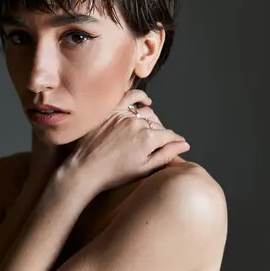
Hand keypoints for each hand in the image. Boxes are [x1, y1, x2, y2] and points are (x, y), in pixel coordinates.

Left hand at [63, 89, 189, 192]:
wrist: (86, 169)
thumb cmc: (114, 174)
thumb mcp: (144, 168)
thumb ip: (166, 154)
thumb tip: (184, 144)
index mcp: (148, 138)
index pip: (169, 135)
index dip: (175, 141)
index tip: (177, 144)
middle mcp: (137, 123)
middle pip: (158, 124)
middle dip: (161, 133)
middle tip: (158, 143)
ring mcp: (123, 115)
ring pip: (146, 112)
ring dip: (151, 119)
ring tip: (149, 129)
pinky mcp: (111, 111)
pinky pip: (129, 96)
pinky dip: (140, 96)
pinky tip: (145, 101)